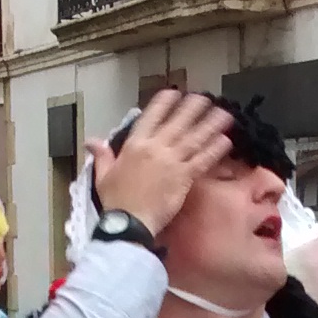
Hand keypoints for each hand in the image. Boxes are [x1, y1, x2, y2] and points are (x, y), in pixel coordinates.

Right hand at [89, 91, 233, 236]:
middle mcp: (155, 148)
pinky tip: (226, 140)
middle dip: (193, 108)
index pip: (151, 116)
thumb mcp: (103, 175)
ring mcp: (171, 161)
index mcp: (134, 145)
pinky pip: (202, 159)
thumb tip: (92, 141)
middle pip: (178, 122)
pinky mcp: (184, 177)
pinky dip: (215, 149)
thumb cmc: (115, 202)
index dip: (165, 103)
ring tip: (224, 114)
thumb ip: (103, 155)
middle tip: (205, 97)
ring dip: (210, 124)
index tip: (175, 94)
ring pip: (194, 137)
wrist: (129, 223)